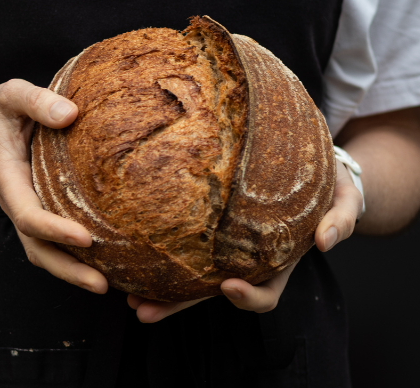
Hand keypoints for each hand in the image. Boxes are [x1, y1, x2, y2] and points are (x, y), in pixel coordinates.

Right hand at [0, 79, 107, 293]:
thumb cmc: (6, 108)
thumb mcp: (14, 95)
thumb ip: (37, 102)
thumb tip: (70, 114)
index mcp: (8, 180)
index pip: (28, 215)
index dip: (54, 230)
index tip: (86, 238)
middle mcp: (18, 202)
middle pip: (37, 248)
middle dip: (67, 270)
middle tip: (102, 285)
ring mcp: (30, 209)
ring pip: (46, 252)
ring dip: (74, 272)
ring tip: (110, 286)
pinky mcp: (46, 208)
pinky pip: (58, 240)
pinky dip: (78, 256)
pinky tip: (110, 261)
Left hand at [128, 158, 362, 321]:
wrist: (315, 163)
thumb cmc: (331, 185)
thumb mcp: (346, 199)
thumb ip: (341, 220)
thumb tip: (327, 242)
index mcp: (280, 261)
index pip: (265, 293)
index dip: (247, 298)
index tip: (226, 285)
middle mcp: (249, 259)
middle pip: (211, 292)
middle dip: (179, 305)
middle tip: (143, 311)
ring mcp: (228, 243)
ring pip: (192, 274)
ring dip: (161, 287)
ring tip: (128, 297)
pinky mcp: (214, 221)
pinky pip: (187, 241)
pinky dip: (164, 249)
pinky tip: (136, 248)